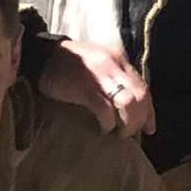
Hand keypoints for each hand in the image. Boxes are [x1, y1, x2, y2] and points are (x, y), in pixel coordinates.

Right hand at [38, 39, 154, 136]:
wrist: (41, 57)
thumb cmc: (68, 65)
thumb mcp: (97, 63)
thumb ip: (113, 78)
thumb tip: (127, 106)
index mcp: (118, 60)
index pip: (143, 86)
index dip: (149, 111)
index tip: (150, 129)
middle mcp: (113, 65)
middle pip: (141, 96)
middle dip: (140, 119)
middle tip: (130, 134)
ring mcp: (99, 76)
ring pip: (128, 102)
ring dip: (128, 123)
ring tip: (119, 134)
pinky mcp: (83, 87)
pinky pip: (104, 108)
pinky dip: (108, 122)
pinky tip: (103, 129)